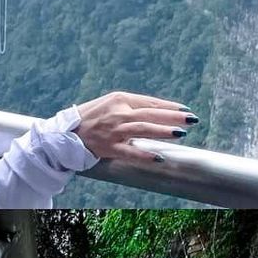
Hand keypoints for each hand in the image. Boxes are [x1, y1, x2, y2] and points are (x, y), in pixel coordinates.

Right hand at [70, 91, 195, 165]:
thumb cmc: (91, 117)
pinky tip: (159, 158)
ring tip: (181, 133)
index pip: (150, 102)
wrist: (65, 133)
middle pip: (150, 114)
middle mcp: (118, 113)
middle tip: (192, 119)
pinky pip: (130, 152)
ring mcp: (114, 130)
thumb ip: (133, 107)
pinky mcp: (108, 147)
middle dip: (173, 116)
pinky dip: (144, 155)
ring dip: (163, 131)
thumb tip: (159, 112)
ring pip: (143, 129)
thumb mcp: (111, 104)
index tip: (185, 110)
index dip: (169, 106)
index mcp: (120, 99)